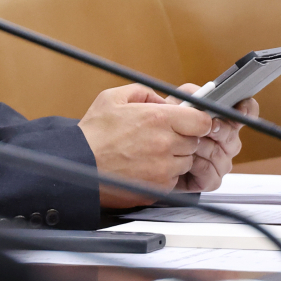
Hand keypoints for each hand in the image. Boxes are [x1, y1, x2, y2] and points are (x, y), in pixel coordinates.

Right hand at [77, 84, 213, 208]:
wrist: (79, 164)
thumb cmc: (92, 134)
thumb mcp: (111, 98)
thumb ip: (141, 92)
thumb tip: (160, 99)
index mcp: (158, 118)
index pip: (202, 121)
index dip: (196, 121)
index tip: (188, 122)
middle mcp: (166, 143)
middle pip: (195, 142)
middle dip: (182, 138)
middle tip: (160, 138)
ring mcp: (164, 168)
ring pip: (186, 162)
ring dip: (175, 158)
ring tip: (149, 154)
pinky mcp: (159, 187)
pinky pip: (174, 179)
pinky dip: (165, 174)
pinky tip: (145, 167)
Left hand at [166, 84, 257, 192]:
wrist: (147, 152)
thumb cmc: (163, 125)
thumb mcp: (174, 104)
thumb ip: (191, 95)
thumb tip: (205, 92)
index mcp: (221, 119)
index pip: (245, 112)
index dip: (246, 109)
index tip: (241, 109)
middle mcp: (225, 140)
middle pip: (232, 135)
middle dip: (219, 129)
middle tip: (208, 126)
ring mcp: (220, 161)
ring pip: (221, 154)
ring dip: (202, 148)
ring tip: (186, 142)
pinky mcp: (210, 180)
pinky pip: (211, 174)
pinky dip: (197, 166)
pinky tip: (186, 161)